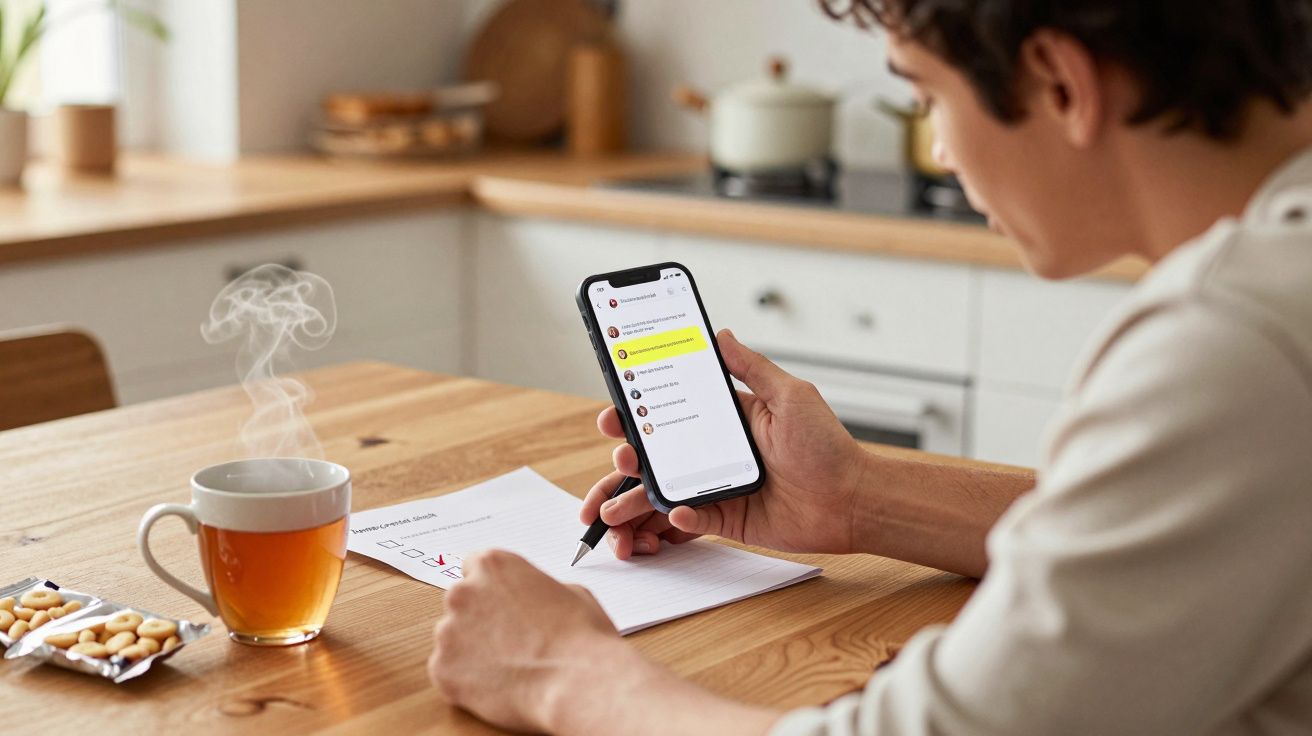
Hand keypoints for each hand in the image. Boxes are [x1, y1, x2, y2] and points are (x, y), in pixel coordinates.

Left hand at [427, 550, 619, 731]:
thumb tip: (532, 600)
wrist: (576, 681)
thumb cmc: (579, 637)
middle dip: (479, 620)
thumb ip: (534, 589)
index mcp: (492, 565)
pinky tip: (499, 685)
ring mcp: (448, 632)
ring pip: (453, 640)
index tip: (497, 604)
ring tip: (509, 667)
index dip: (489, 589)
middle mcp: (463, 593)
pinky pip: (448, 673)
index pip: (473, 567)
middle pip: (461, 604)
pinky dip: (467, 681)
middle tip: (508, 641)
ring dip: (472, 651)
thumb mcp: (568, 591)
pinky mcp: (442, 669)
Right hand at [583, 329, 867, 557]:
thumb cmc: (828, 448)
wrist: (851, 500)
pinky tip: (676, 511)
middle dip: (633, 449)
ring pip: (670, 487)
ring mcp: (722, 486)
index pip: (678, 409)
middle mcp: (720, 452)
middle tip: (621, 445)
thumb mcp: (791, 396)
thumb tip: (722, 334)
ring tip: (626, 487)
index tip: (620, 402)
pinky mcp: (729, 520)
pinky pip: (695, 520)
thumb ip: (753, 367)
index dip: (645, 407)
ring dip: (642, 489)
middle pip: (664, 450)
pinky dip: (682, 517)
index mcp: (730, 419)